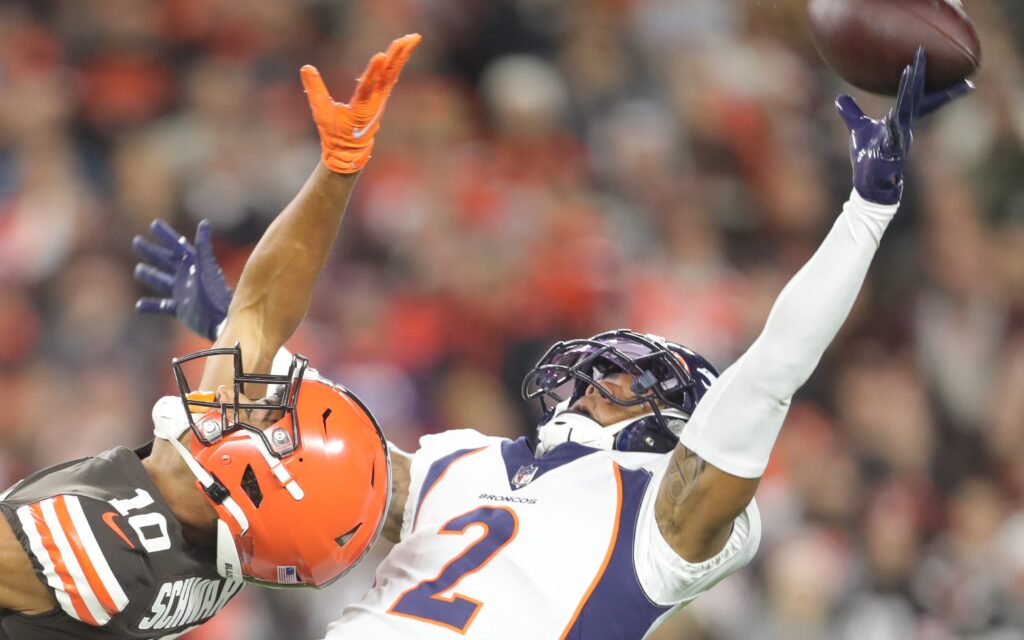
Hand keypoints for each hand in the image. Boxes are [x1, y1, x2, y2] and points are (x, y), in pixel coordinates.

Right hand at [133, 219, 232, 340]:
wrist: (221, 320)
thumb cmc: (214, 294)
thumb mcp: (206, 268)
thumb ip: (204, 247)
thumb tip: (204, 223)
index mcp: (193, 266)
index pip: (177, 247)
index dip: (166, 235)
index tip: (154, 224)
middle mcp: (187, 278)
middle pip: (166, 262)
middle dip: (152, 252)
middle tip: (136, 241)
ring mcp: (183, 294)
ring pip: (162, 282)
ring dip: (150, 275)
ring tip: (138, 269)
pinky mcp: (182, 310)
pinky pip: (163, 307)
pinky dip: (151, 306)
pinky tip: (138, 306)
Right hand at [302, 33, 420, 173]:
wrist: (349, 151)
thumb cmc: (334, 133)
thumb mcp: (321, 112)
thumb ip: (314, 90)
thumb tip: (306, 67)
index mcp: (360, 109)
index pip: (367, 88)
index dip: (374, 72)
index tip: (381, 56)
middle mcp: (375, 103)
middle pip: (387, 76)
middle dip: (397, 57)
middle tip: (408, 39)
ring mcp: (380, 99)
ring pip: (393, 73)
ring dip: (402, 55)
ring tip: (413, 37)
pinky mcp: (381, 96)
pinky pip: (392, 75)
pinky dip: (398, 61)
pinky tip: (405, 48)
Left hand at [836, 47, 973, 204]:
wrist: (869, 182)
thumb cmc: (869, 156)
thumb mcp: (858, 129)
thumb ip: (852, 113)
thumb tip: (840, 98)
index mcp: (901, 120)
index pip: (916, 96)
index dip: (924, 78)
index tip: (932, 58)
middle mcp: (904, 126)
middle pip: (915, 96)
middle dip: (920, 74)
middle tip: (922, 52)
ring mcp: (899, 139)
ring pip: (905, 112)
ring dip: (909, 92)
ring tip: (910, 71)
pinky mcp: (889, 153)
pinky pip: (892, 137)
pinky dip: (892, 127)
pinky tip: (892, 117)